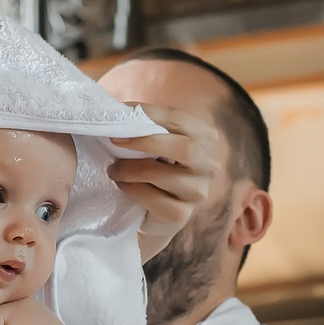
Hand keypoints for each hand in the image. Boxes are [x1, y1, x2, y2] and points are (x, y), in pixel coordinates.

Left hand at [114, 104, 222, 262]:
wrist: (154, 216)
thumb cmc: (153, 170)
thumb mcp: (153, 146)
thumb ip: (144, 126)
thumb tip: (116, 109)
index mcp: (205, 139)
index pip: (181, 119)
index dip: (151, 113)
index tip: (122, 112)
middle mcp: (209, 165)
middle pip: (185, 148)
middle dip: (146, 141)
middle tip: (115, 141)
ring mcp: (198, 193)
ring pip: (164, 175)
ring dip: (130, 169)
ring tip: (114, 169)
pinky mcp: (180, 216)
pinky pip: (153, 199)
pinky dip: (132, 189)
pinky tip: (122, 186)